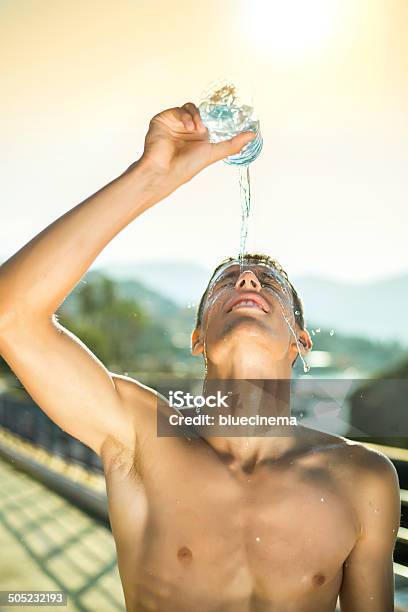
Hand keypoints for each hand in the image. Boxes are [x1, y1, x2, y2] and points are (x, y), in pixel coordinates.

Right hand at [138, 102, 255, 196]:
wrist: (165, 171)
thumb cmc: (186, 167)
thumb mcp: (214, 153)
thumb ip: (232, 144)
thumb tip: (252, 135)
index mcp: (198, 136)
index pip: (209, 119)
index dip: (217, 116)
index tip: (229, 114)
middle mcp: (187, 129)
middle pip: (200, 111)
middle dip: (206, 117)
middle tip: (207, 127)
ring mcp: (175, 124)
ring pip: (189, 108)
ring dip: (196, 117)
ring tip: (198, 130)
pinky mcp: (163, 119)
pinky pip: (177, 110)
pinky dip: (185, 117)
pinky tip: (189, 128)